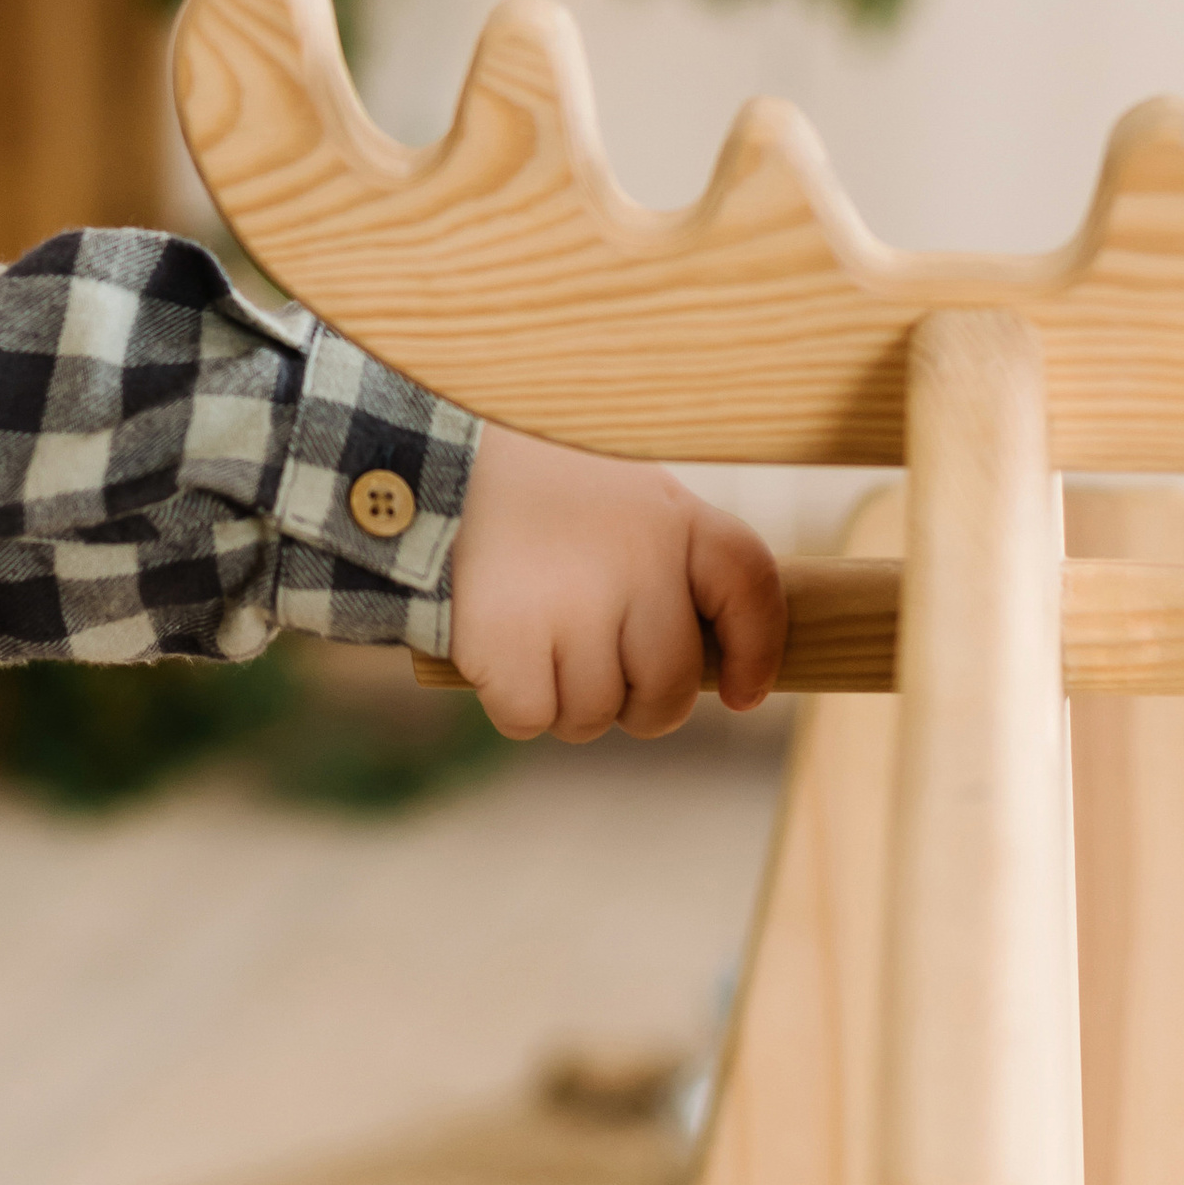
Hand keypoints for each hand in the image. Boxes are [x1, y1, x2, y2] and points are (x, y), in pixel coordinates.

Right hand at [446, 423, 782, 741]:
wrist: (426, 465)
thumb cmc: (534, 494)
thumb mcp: (621, 499)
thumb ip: (669, 566)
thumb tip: (719, 675)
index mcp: (672, 515)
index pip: (751, 590)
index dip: (757, 654)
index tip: (742, 695)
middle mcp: (636, 561)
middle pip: (670, 686)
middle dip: (638, 702)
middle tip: (597, 667)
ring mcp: (574, 606)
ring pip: (597, 714)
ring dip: (567, 701)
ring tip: (534, 639)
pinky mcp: (509, 642)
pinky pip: (532, 719)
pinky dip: (514, 703)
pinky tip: (498, 652)